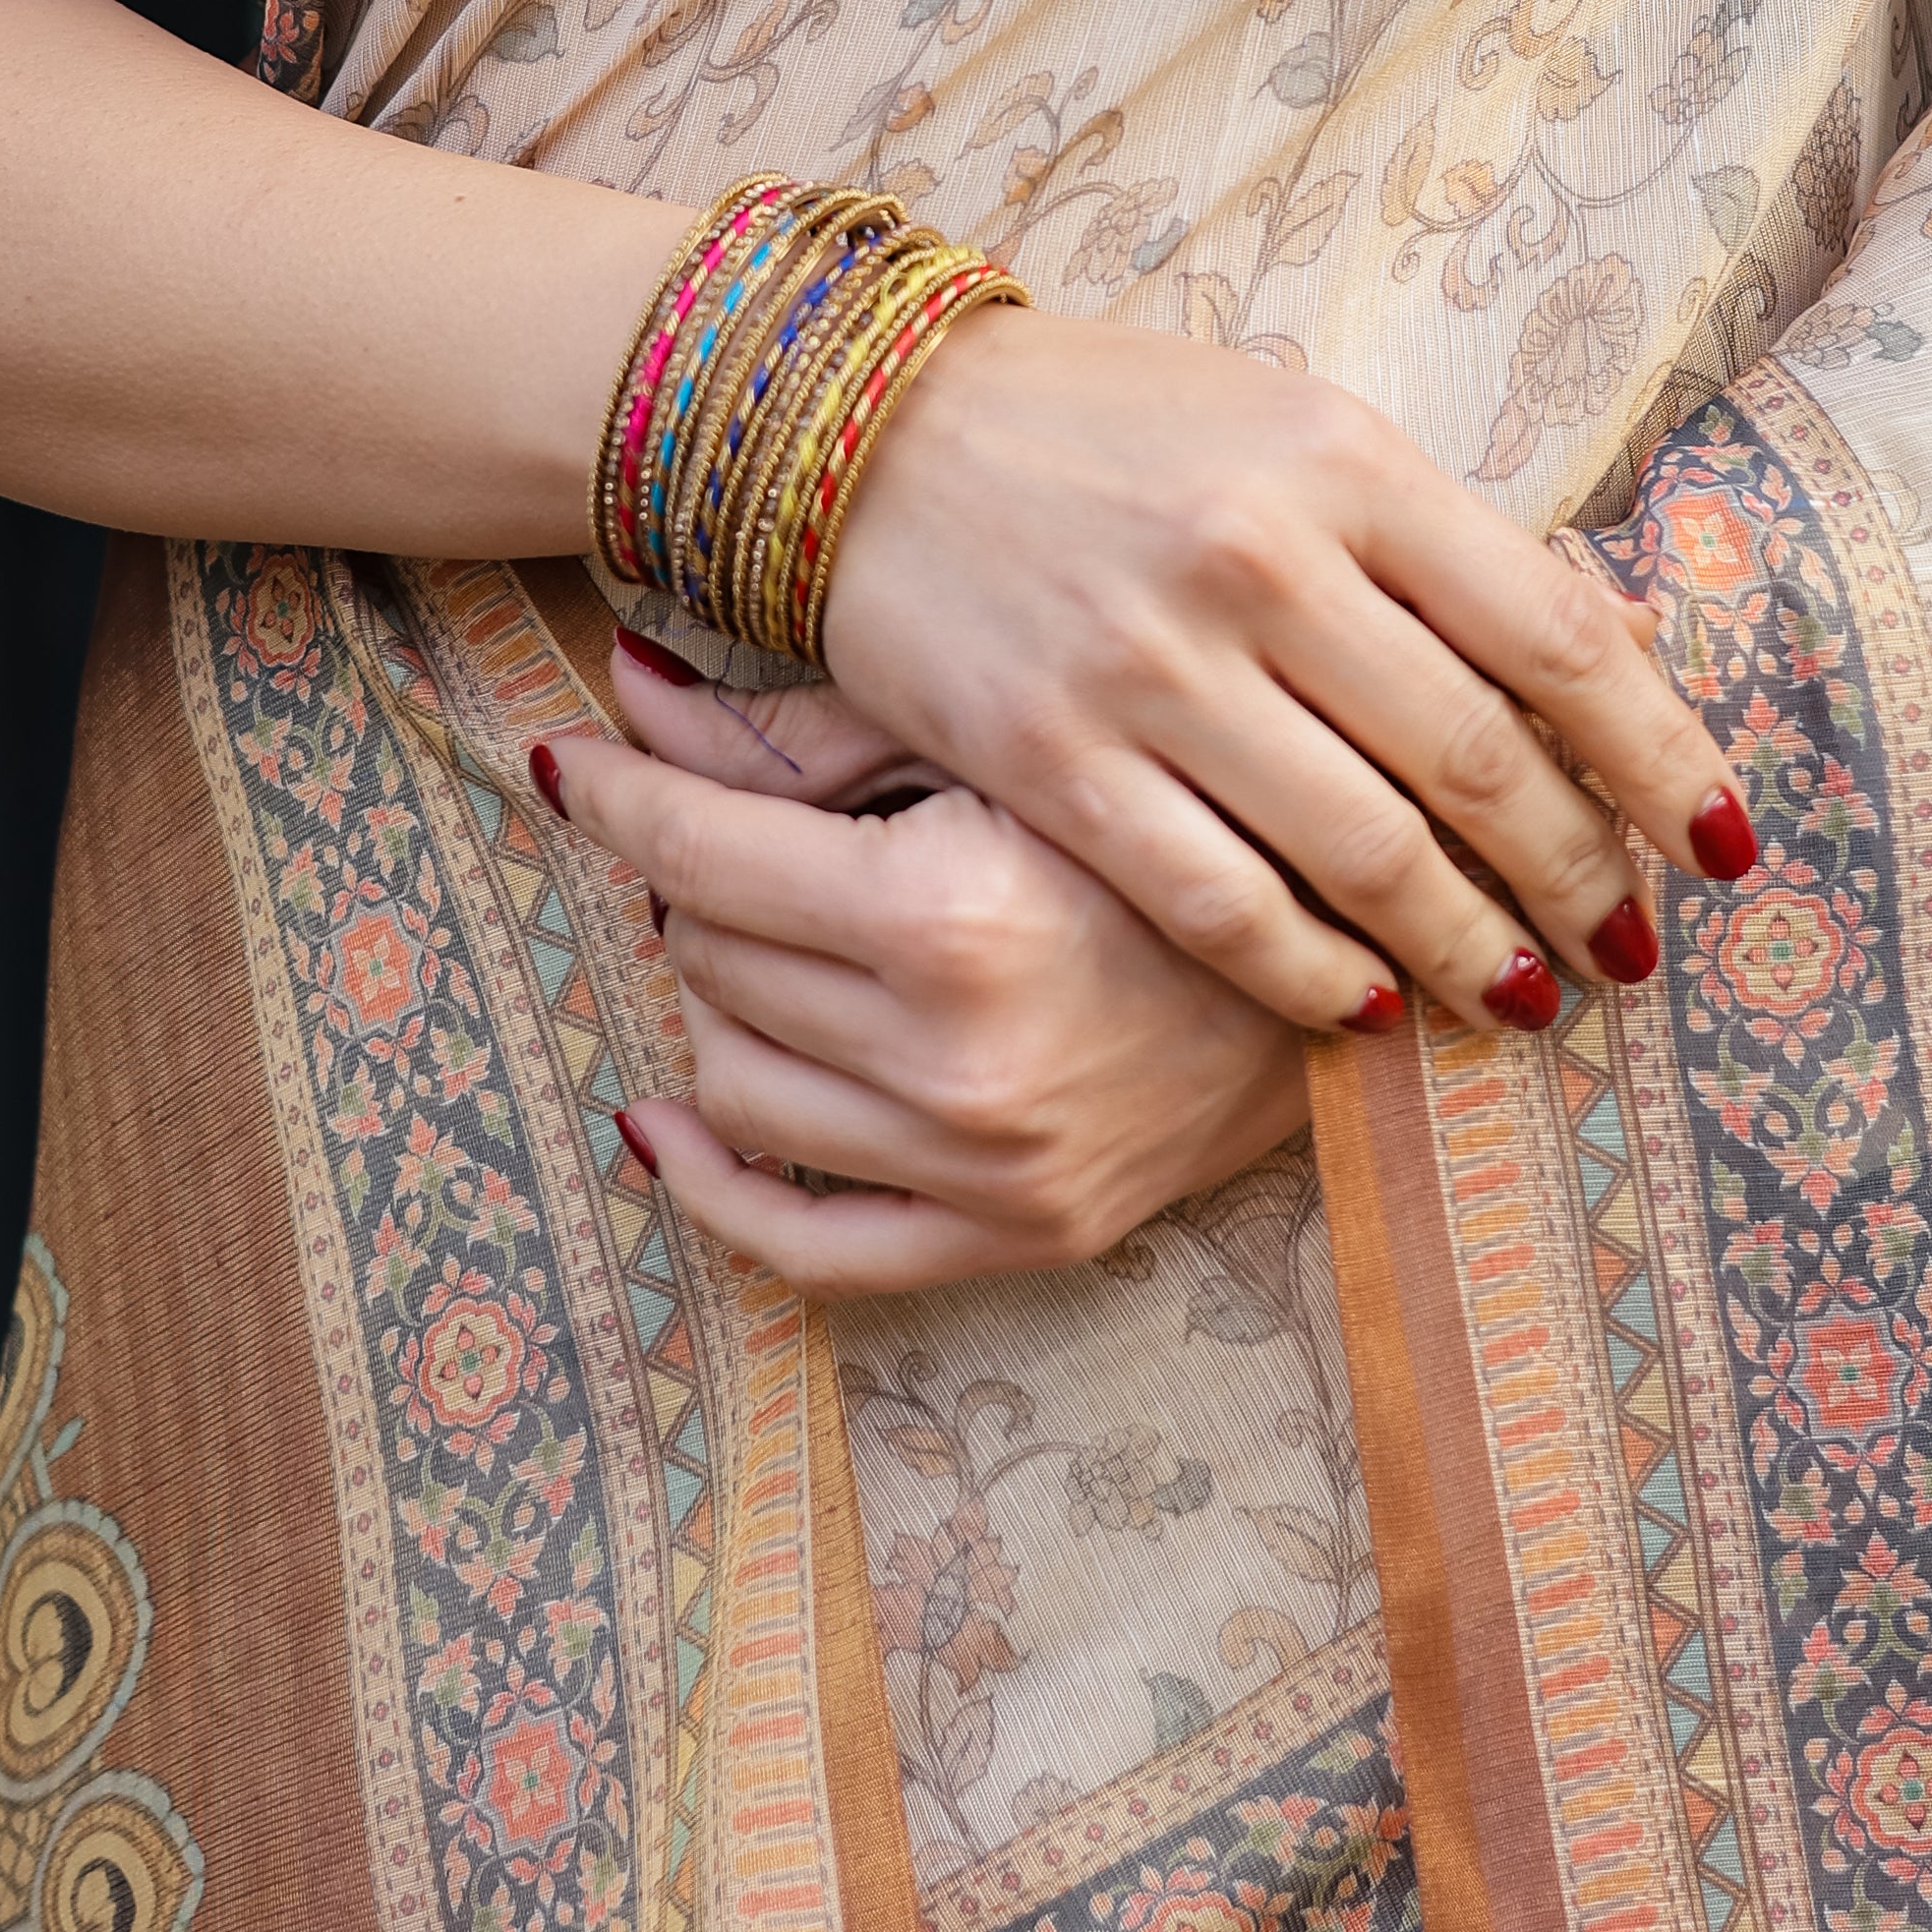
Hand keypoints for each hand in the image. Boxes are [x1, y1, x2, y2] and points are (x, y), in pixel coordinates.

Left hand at [539, 634, 1308, 1293]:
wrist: (1364, 940)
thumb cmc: (1178, 803)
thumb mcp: (997, 735)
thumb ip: (800, 729)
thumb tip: (620, 686)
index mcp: (951, 913)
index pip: (700, 853)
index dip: (617, 793)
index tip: (567, 759)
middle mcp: (957, 1059)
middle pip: (708, 957)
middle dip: (696, 881)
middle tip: (726, 827)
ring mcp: (985, 1166)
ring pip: (729, 1084)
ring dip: (716, 999)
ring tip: (762, 937)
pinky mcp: (1017, 1236)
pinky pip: (805, 1245)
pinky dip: (713, 1186)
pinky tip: (667, 1122)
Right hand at [816, 304, 1752, 1037]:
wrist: (871, 423)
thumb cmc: (1114, 430)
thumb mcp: (1296, 429)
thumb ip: (1441, 540)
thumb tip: (1622, 653)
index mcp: (1350, 463)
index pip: (1563, 634)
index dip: (1664, 758)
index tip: (1725, 845)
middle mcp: (1264, 560)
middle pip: (1479, 762)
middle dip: (1582, 880)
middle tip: (1635, 954)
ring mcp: (1154, 665)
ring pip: (1364, 852)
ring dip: (1466, 947)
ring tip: (1523, 999)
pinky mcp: (1054, 756)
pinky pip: (1217, 900)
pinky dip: (1309, 972)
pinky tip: (1363, 1010)